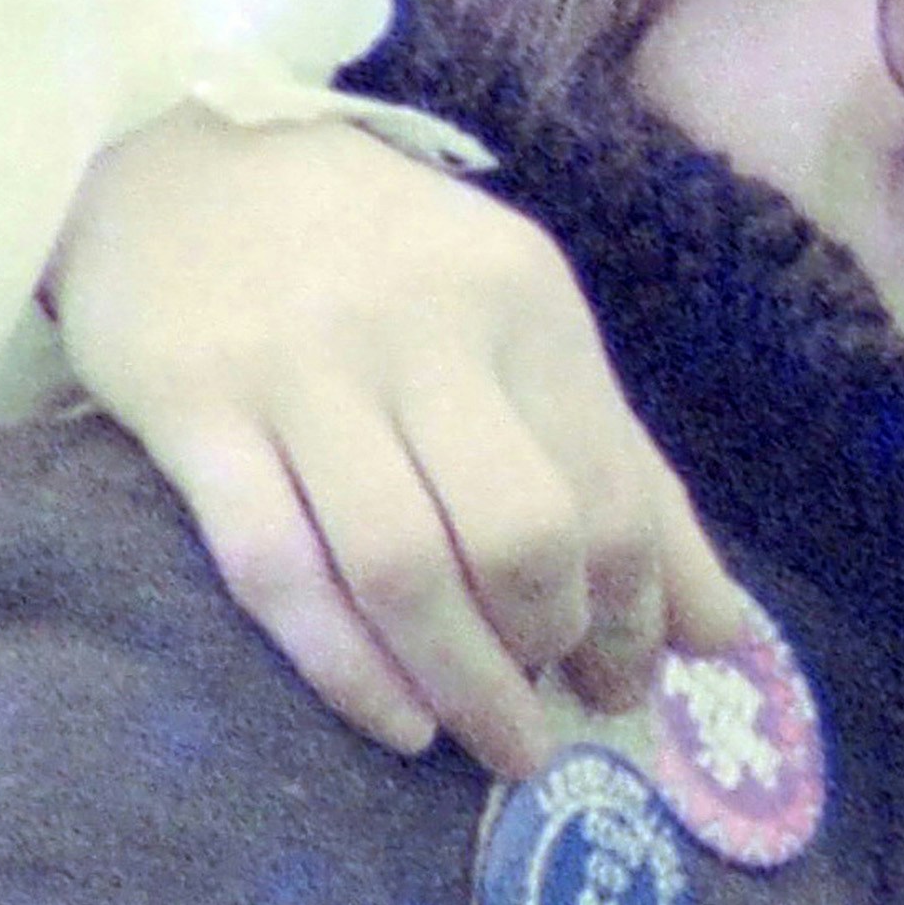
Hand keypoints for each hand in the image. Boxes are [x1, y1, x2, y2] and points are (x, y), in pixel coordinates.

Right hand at [47, 108, 767, 767]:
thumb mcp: (519, 330)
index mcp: (526, 309)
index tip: (635, 686)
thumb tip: (723, 633)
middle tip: (559, 713)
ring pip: (402, 561)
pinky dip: (343, 662)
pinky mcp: (192, 412)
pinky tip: (394, 720)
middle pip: (521, 530)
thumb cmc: (378, 265)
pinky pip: (276, 564)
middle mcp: (425, 335)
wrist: (180, 161)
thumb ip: (619, 470)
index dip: (639, 611)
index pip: (614, 490)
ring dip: (462, 677)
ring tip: (496, 743)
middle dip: (555, 643)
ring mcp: (303, 374)